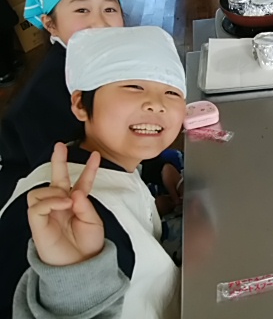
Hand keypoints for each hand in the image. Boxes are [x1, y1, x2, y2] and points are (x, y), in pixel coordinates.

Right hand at [27, 143, 103, 266]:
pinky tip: (62, 204)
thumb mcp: (93, 221)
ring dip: (56, 191)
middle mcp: (61, 204)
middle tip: (60, 146)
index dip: (89, 169)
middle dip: (58, 161)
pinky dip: (50, 202)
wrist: (81, 265)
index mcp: (76, 203)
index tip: (96, 155)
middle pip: (56, 178)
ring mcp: (48, 213)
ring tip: (68, 201)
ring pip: (42, 190)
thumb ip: (85, 205)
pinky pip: (37, 206)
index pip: (82, 182)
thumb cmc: (88, 244)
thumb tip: (74, 192)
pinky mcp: (37, 224)